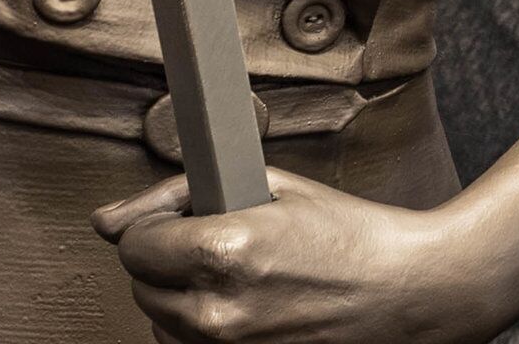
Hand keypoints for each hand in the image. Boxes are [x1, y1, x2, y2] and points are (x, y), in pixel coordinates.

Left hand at [97, 168, 513, 343]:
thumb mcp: (272, 189)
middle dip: (168, 261)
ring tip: (241, 278)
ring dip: (183, 299)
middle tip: (222, 243)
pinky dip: (204, 330)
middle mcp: (216, 312)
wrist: (413, 291)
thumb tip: (105, 221)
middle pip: (140, 287)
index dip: (158, 224)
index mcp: (222, 252)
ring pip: (160, 324)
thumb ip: (180, 198)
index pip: (133, 244)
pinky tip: (246, 307)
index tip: (184, 218)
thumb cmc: (353, 234)